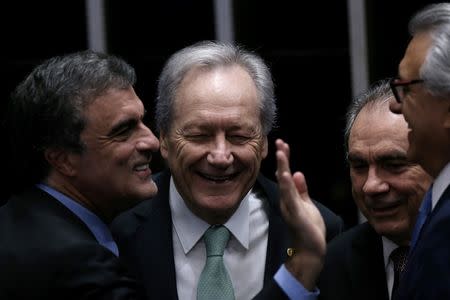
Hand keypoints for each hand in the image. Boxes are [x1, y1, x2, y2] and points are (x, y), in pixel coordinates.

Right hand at [275, 138, 325, 289]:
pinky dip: (288, 185)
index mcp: (290, 196)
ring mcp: (290, 206)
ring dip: (283, 168)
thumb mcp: (306, 204)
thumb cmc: (308, 228)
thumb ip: (301, 189)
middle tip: (279, 142)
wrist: (310, 251)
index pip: (286, 174)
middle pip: (283, 175)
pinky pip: (291, 197)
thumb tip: (297, 172)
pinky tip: (286, 174)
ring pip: (285, 184)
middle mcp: (287, 200)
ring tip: (281, 153)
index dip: (285, 159)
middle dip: (282, 159)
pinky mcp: (296, 214)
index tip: (283, 144)